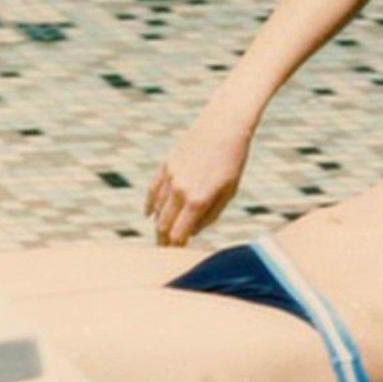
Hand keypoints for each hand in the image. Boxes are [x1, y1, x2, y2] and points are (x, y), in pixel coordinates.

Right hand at [145, 113, 250, 245]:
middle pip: (163, 225)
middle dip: (164, 240)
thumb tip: (191, 233)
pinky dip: (150, 205)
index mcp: (198, 200)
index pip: (178, 234)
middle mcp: (180, 191)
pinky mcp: (166, 165)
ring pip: (157, 210)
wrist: (224, 126)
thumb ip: (209, 216)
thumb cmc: (232, 161)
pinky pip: (152, 191)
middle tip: (166, 250)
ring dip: (158, 224)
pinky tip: (149, 214)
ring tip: (162, 234)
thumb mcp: (228, 192)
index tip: (178, 255)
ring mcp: (170, 177)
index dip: (177, 247)